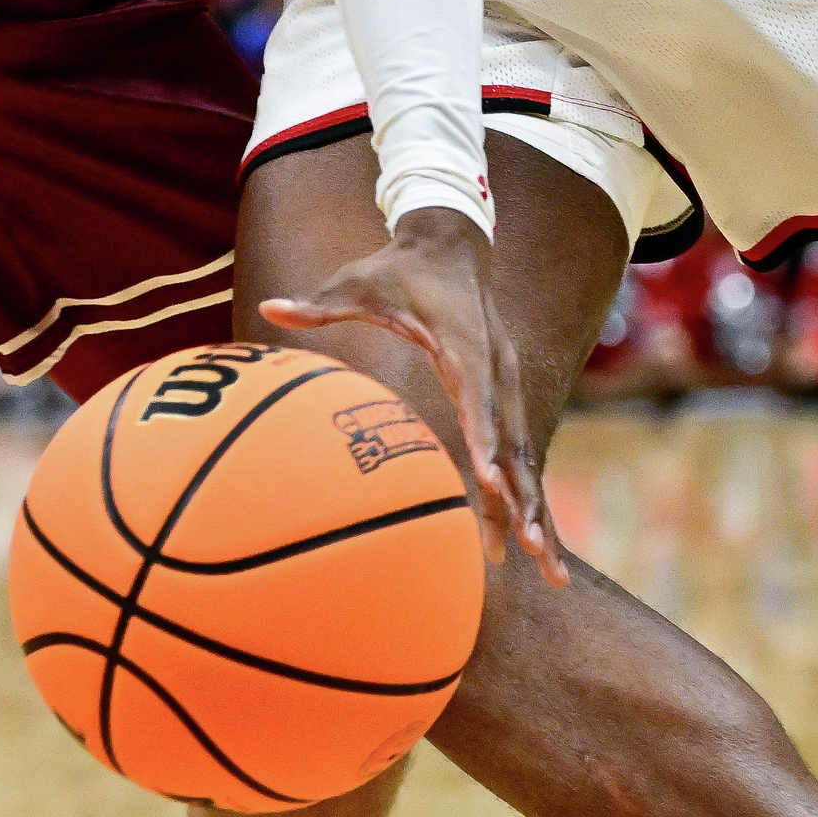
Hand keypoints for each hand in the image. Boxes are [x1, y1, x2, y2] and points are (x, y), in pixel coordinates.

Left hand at [263, 206, 561, 581]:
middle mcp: (497, 371)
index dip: (483, 437)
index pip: (478, 397)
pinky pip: (518, 456)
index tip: (486, 479)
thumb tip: (267, 308)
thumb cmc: (400, 268)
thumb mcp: (359, 280)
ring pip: (524, 458)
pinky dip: (526, 497)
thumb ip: (320, 301)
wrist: (453, 246)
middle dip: (524, 495)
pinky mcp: (506, 401)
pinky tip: (531, 545)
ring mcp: (507, 388)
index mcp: (466, 345)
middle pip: (515, 443)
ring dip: (535, 510)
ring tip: (549, 570)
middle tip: (530, 544)